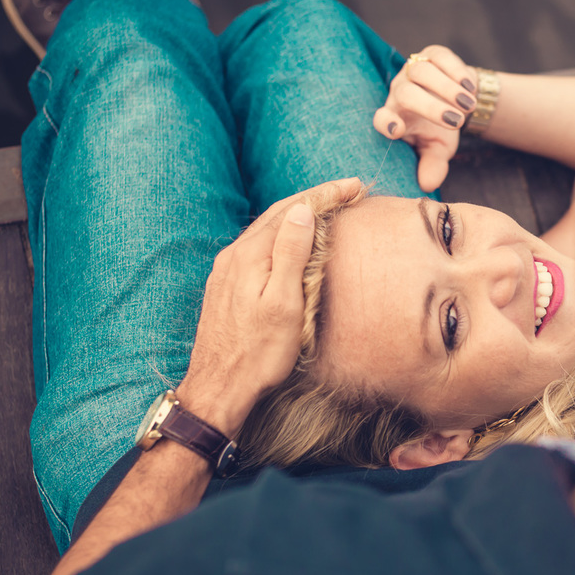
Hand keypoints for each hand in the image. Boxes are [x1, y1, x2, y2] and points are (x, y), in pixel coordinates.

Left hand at [176, 178, 363, 434]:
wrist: (219, 388)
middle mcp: (234, 256)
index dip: (326, 194)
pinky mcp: (226, 286)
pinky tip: (292, 242)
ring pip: (267, 229)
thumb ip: (291, 254)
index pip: (293, 210)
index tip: (355, 186)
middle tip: (348, 191)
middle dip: (315, 199)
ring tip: (326, 209)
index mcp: (250, 255)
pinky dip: (282, 235)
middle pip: (279, 214)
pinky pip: (258, 247)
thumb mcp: (284, 304)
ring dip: (298, 216)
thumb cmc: (258, 354)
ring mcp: (227, 271)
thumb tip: (303, 211)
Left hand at [373, 45, 479, 192]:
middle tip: (456, 122)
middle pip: (406, 93)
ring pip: (421, 71)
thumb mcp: (438, 150)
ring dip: (446, 89)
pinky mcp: (432, 54)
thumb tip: (427, 186)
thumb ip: (432, 166)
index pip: (382, 119)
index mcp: (395, 117)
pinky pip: (438, 56)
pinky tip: (469, 87)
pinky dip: (455, 70)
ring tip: (469, 106)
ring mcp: (414, 70)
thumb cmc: (439, 129)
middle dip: (431, 107)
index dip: (386, 123)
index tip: (397, 130)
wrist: (458, 100)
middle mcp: (399, 91)